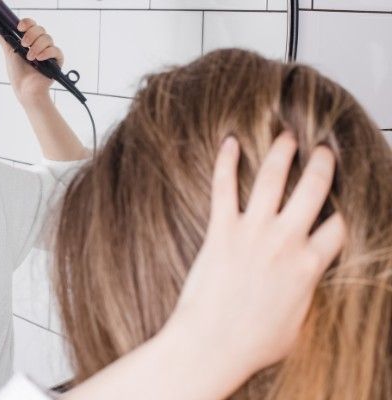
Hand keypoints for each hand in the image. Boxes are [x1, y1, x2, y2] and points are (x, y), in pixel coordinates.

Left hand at [0, 18, 62, 103]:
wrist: (25, 90)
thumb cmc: (18, 75)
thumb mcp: (10, 54)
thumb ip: (5, 40)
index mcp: (30, 42)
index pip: (32, 25)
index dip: (27, 23)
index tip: (19, 27)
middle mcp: (40, 45)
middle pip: (40, 29)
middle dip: (31, 34)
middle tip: (24, 44)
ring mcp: (49, 53)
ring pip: (47, 38)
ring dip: (37, 46)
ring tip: (30, 58)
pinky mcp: (57, 61)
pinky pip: (56, 50)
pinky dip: (47, 52)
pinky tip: (39, 58)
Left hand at [163, 132, 346, 387]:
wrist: (213, 344)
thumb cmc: (252, 344)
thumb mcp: (297, 325)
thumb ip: (305, 296)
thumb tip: (306, 287)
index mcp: (309, 266)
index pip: (341, 226)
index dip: (346, 209)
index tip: (345, 199)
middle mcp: (285, 242)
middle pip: (314, 189)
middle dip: (322, 163)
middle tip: (323, 149)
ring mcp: (253, 232)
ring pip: (272, 178)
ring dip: (281, 152)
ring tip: (286, 136)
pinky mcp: (221, 230)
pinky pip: (224, 187)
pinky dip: (226, 161)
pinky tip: (228, 142)